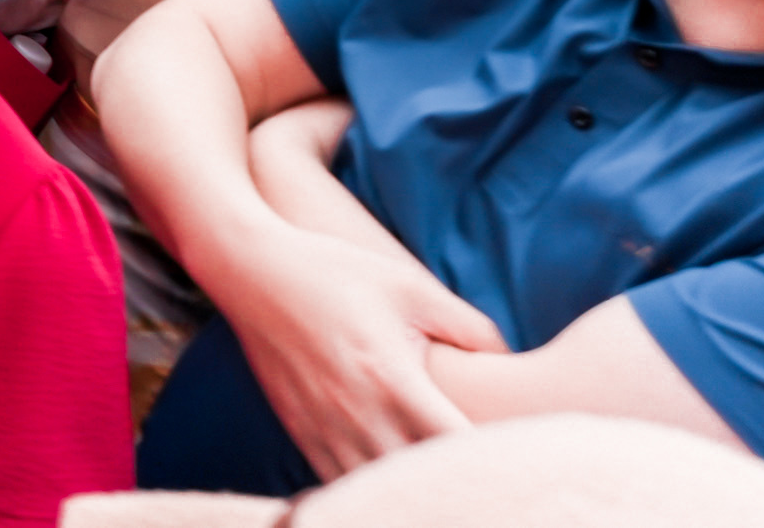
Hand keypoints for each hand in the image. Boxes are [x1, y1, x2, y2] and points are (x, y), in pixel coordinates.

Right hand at [209, 221, 505, 475]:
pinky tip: (390, 482)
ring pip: (376, 495)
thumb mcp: (413, 287)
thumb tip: (513, 364)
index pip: (455, 448)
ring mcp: (323, 429)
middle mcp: (358, 415)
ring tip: (437, 484)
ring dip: (408, 493)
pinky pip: (339, 484)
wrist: (250, 268)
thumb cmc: (337, 271)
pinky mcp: (300, 432)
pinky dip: (368, 492)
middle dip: (451, 484)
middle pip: (418, 484)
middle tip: (478, 476)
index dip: (489, 461)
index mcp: (393, 380)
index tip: (513, 459)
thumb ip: (472, 329)